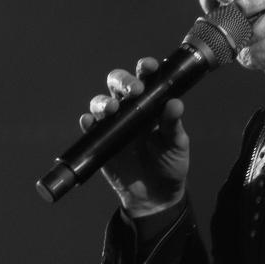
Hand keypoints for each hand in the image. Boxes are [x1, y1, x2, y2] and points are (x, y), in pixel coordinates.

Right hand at [81, 59, 188, 217]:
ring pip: (101, 103)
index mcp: (151, 102)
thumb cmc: (170, 164)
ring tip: (112, 109)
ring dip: (104, 102)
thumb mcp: (177, 145)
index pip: (145, 78)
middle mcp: (130, 108)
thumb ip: (174, 125)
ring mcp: (113, 124)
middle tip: (133, 91)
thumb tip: (175, 104)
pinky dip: (87, 122)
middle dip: (122, 81)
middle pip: (118, 83)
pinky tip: (90, 122)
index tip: (148, 67)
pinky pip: (89, 127)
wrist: (156, 196)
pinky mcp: (100, 141)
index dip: (145, 68)